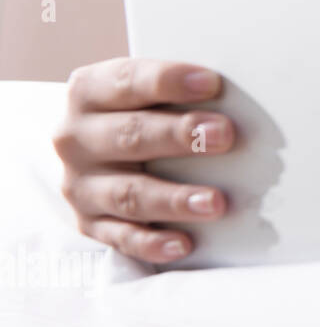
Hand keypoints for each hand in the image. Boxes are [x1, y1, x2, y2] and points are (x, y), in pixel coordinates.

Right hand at [51, 57, 235, 263]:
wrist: (92, 149)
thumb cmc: (138, 112)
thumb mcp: (145, 92)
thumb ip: (178, 93)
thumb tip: (236, 99)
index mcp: (88, 92)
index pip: (127, 82)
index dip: (168, 82)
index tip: (212, 83)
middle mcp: (76, 138)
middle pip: (129, 135)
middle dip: (179, 136)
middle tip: (224, 136)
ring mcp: (80, 184)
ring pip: (128, 194)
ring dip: (173, 199)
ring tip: (216, 202)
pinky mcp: (89, 223)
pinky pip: (122, 238)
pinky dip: (153, 243)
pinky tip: (184, 244)